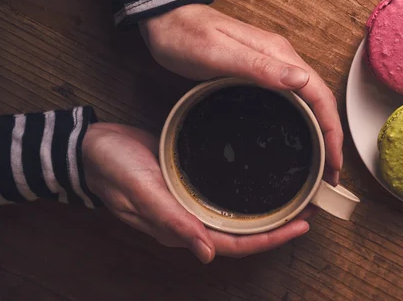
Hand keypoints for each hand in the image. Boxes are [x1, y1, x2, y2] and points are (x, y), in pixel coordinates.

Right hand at [82, 122, 312, 262]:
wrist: (93, 147)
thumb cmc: (112, 168)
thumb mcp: (141, 190)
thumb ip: (171, 220)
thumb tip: (207, 253)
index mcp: (181, 228)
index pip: (234, 244)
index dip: (269, 239)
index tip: (300, 226)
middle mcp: (190, 219)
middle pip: (242, 232)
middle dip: (277, 225)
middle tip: (309, 207)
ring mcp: (189, 202)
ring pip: (235, 214)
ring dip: (266, 208)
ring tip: (295, 194)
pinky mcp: (188, 182)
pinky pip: (223, 194)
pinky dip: (247, 191)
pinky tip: (262, 178)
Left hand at [140, 4, 342, 183]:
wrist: (166, 19)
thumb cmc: (186, 35)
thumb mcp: (219, 53)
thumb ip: (259, 66)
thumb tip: (302, 79)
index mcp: (278, 54)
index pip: (319, 93)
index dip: (331, 129)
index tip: (334, 161)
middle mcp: (281, 59)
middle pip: (319, 100)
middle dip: (330, 137)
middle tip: (330, 174)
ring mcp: (271, 65)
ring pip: (307, 101)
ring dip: (319, 131)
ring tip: (320, 163)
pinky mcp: (258, 72)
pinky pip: (290, 100)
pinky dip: (301, 122)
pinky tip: (297, 137)